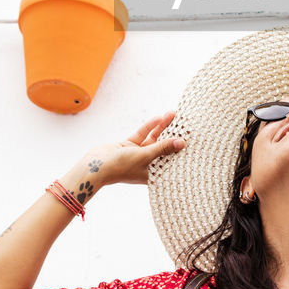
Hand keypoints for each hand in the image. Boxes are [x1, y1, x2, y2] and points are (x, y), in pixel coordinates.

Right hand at [64, 112, 184, 198]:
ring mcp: (138, 154)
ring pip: (154, 138)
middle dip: (174, 135)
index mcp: (154, 174)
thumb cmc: (121, 167)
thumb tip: (182, 142)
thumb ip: (163, 148)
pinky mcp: (129, 145)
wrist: (95, 166)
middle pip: (165, 147)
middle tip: (186, 124)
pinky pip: (143, 134)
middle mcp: (148, 164)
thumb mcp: (146, 156)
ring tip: (173, 114)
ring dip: (163, 127)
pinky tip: (159, 117)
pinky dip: (150, 126)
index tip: (194, 140)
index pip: (172, 161)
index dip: (182, 151)